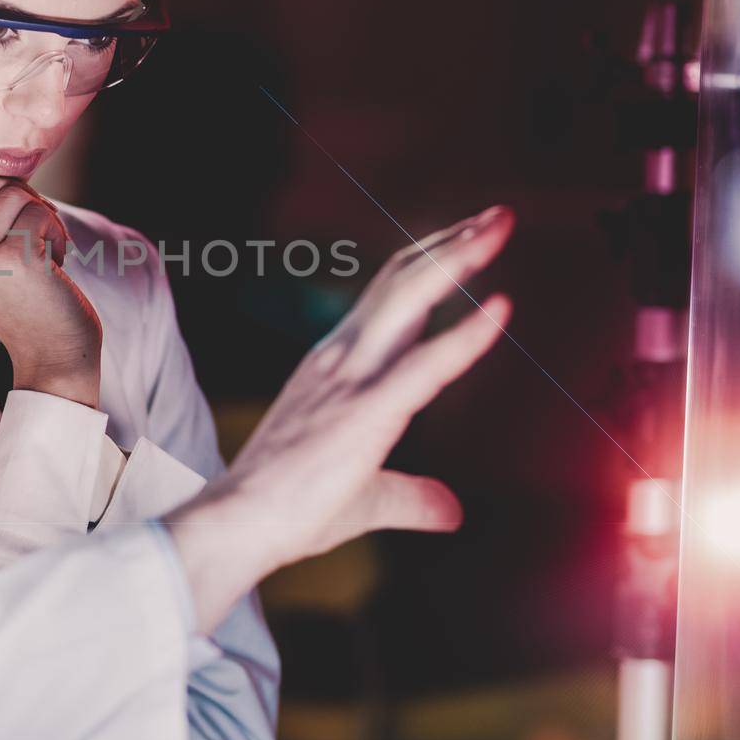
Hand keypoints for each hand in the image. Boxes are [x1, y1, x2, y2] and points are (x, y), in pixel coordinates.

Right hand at [0, 104, 102, 407]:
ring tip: (41, 254)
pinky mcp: (13, 258)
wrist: (55, 351)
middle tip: (27, 234)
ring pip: (11, 193)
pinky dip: (57, 231)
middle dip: (13, 194)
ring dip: (39, 216)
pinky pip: (38, 213)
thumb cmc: (24, 299)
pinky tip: (56, 265)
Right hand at [165, 206, 514, 630]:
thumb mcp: (365, 499)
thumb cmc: (288, 511)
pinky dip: (467, 332)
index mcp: (335, 365)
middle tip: (498, 215)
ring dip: (458, 256)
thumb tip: (452, 511)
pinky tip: (501, 306)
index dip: (432, 260)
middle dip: (453, 242)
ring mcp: (351, 378)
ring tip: (499, 225)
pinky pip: (427, 363)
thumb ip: (413, 496)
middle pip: (402, 279)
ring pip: (409, 296)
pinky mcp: (366, 411)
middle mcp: (341, 356)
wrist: (239, 525)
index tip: (471, 236)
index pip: (388, 294)